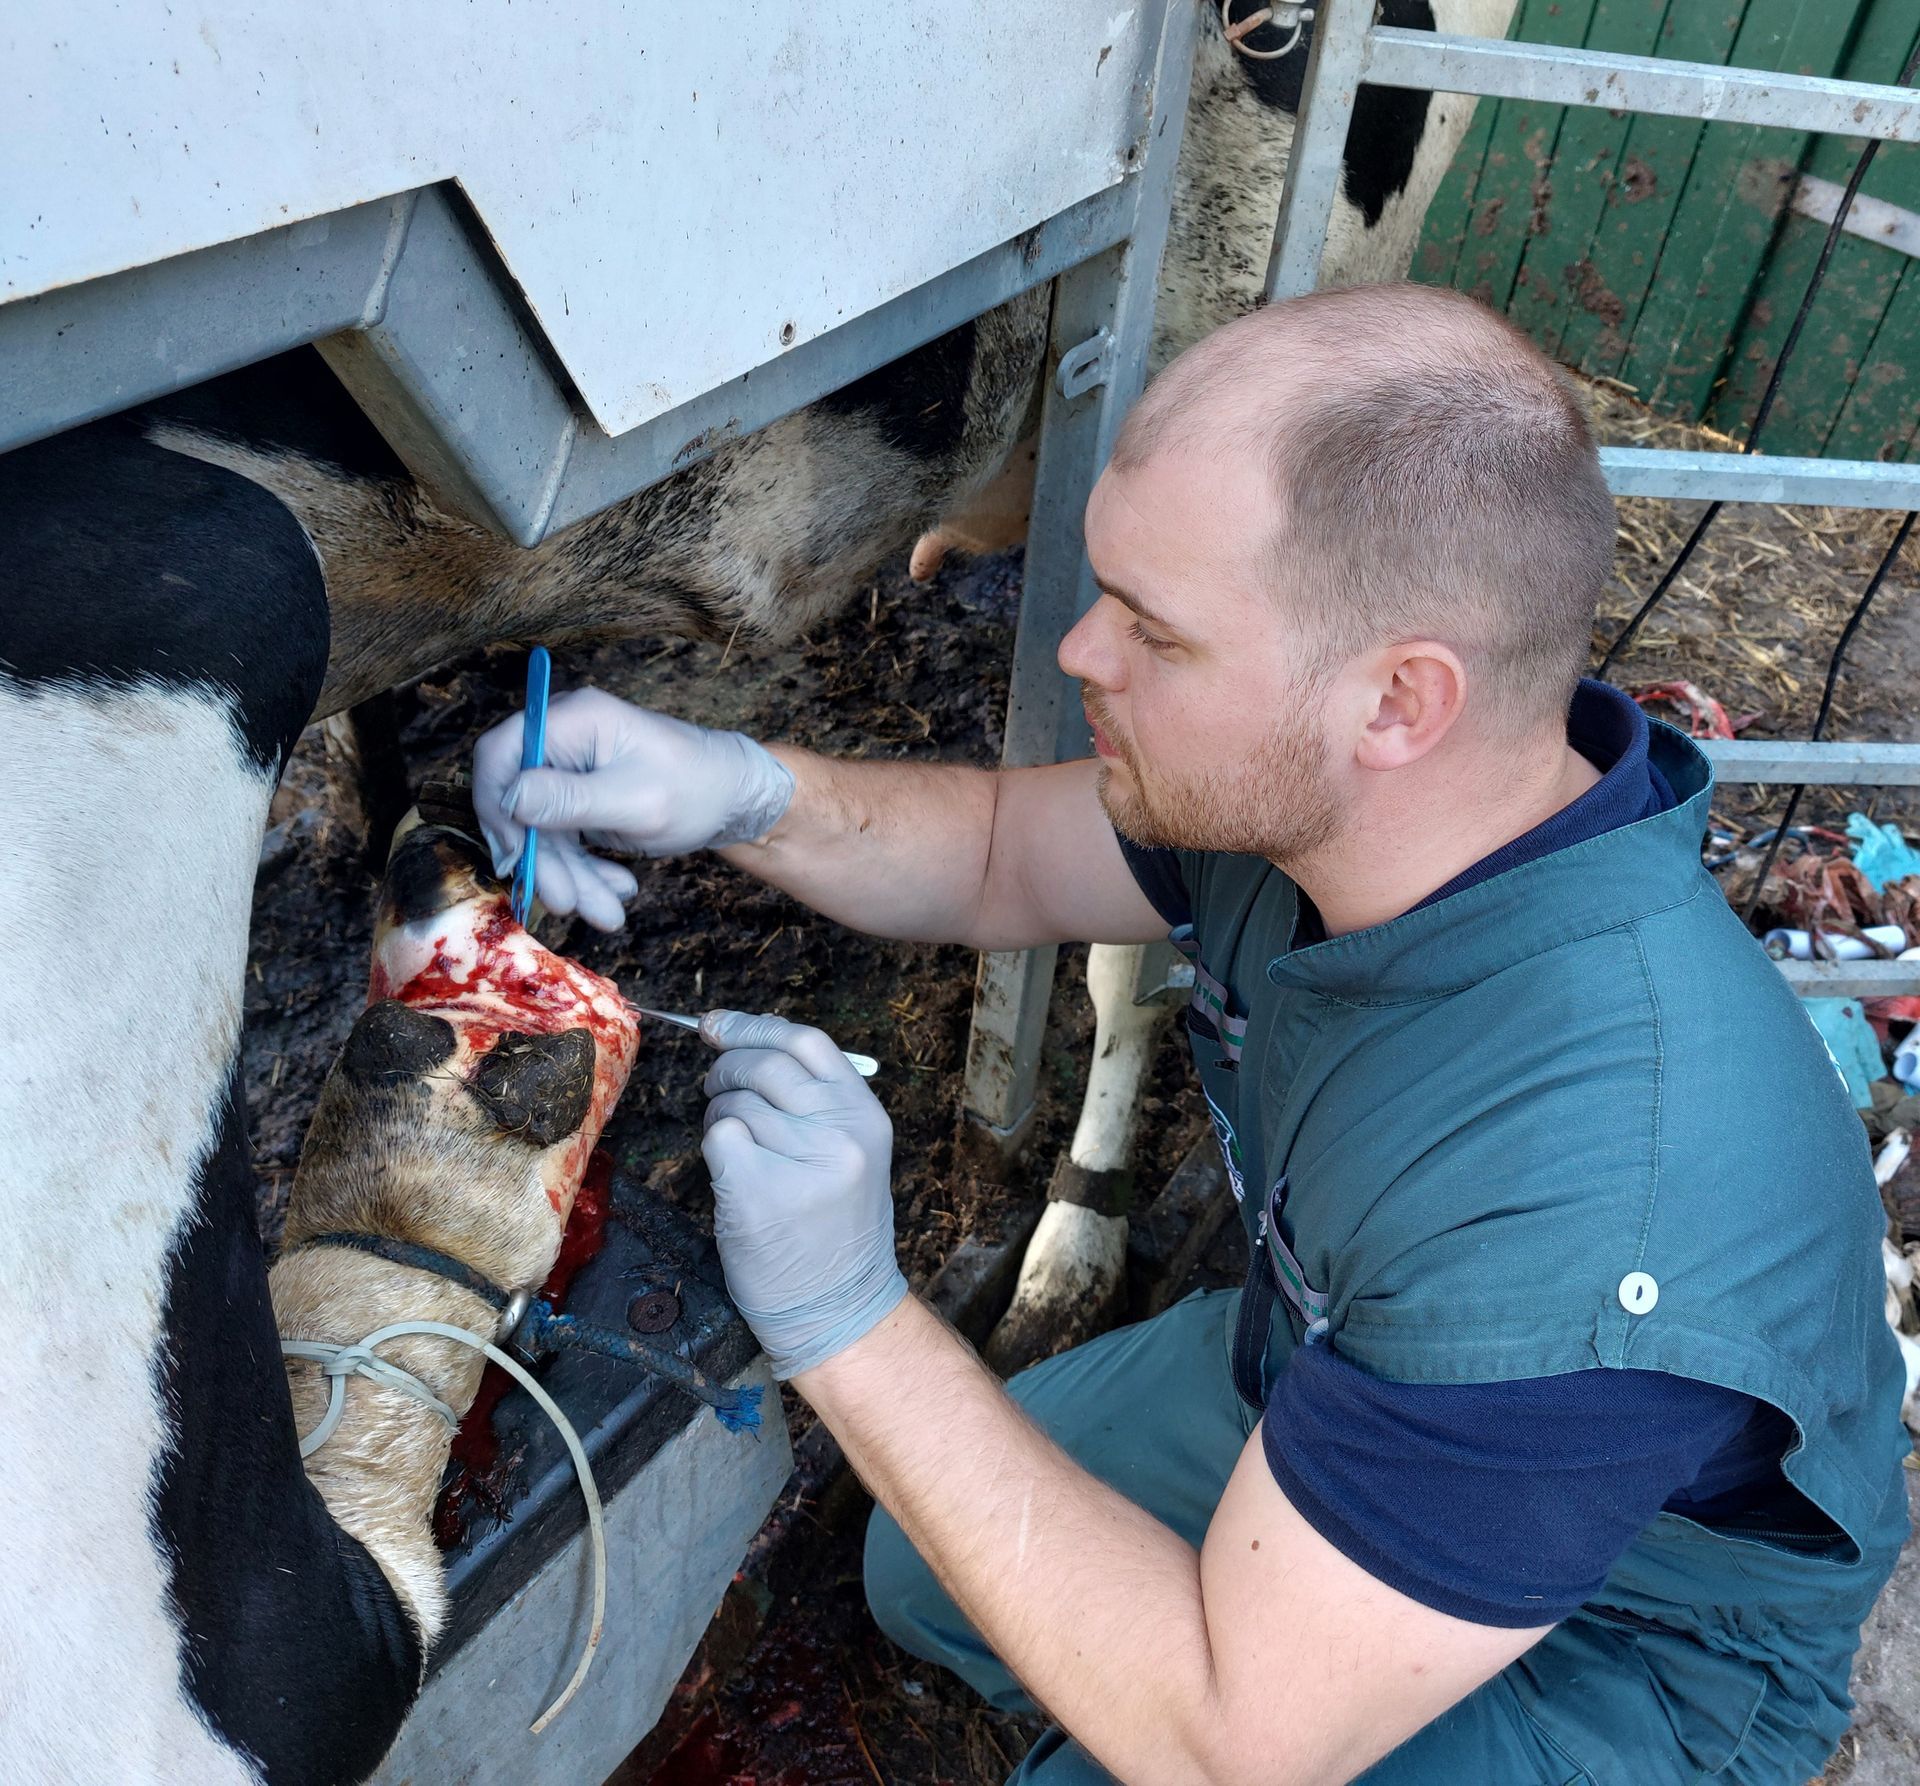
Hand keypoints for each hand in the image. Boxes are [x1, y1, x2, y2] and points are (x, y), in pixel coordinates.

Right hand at [472, 688, 794, 929]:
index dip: (495, 806)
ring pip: (543, 831)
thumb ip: (569, 800)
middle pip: (520, 802)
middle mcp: (565, 738)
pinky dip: (584, 872)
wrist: (736, 800)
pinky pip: (565, 840)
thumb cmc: (697, 789)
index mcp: (574, 720)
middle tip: (566, 904)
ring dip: (568, 877)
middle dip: (544, 860)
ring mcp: (572, 769)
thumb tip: (509, 798)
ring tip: (605, 915)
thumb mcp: (634, 802)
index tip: (515, 856)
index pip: (499, 753)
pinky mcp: (581, 798)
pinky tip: (615, 894)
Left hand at [698, 1010, 907, 1378]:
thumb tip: (746, 1038)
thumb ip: (813, 1101)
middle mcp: (841, 1135)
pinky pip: (719, 1139)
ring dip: (720, 1117)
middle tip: (716, 1087)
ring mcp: (801, 1163)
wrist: (837, 1309)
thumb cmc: (833, 1231)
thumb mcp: (850, 1154)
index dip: (756, 1026)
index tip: (719, 1026)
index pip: (808, 1042)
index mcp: (866, 1118)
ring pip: (735, 1104)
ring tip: (736, 1149)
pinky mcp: (758, 1191)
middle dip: (726, 1068)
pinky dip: (714, 1149)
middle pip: (765, 1066)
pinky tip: (732, 1177)